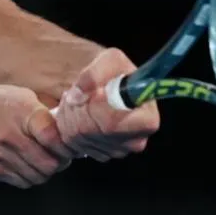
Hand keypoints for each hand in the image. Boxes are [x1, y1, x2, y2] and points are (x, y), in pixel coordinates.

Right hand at [0, 82, 76, 188]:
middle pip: (49, 164)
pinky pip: (21, 182)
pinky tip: (26, 166)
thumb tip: (67, 132)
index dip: (66, 147)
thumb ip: (46, 115)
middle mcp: (12, 137)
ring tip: (42, 162)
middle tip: (58, 158)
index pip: (55, 139)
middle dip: (59, 163)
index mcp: (24, 114)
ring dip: (44, 172)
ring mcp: (1, 156)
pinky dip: (29, 177)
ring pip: (37, 177)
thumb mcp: (24, 97)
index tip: (68, 148)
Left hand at [53, 47, 159, 161]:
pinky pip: (73, 145)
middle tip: (81, 93)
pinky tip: (78, 113)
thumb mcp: (110, 60)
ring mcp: (118, 150)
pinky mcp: (102, 154)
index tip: (94, 93)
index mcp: (146, 118)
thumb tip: (79, 94)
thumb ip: (94, 73)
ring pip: (78, 138)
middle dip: (78, 108)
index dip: (95, 109)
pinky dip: (69, 127)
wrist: (109, 85)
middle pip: (91, 131)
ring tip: (80, 100)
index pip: (111, 124)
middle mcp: (136, 140)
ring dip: (71, 115)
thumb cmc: (116, 73)